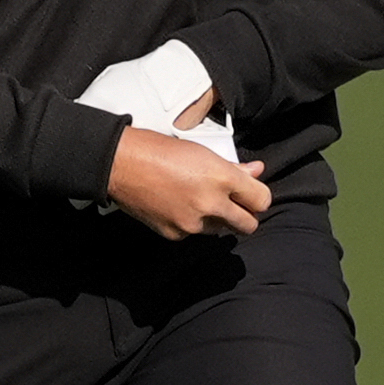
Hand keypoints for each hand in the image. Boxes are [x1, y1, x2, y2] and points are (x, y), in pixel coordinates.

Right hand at [105, 126, 269, 242]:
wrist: (122, 164)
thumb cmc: (159, 150)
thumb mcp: (202, 151)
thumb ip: (234, 167)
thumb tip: (255, 171)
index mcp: (222, 178)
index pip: (262, 200)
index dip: (257, 198)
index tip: (251, 196)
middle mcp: (211, 203)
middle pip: (248, 224)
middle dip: (244, 216)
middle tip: (234, 206)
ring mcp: (193, 223)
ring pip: (220, 230)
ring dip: (216, 219)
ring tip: (195, 199)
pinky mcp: (176, 234)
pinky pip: (194, 233)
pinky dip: (190, 223)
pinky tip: (177, 205)